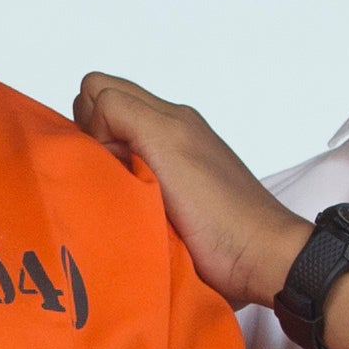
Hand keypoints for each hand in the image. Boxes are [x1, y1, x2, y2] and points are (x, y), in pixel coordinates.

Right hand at [73, 72, 303, 308]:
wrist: (258, 258)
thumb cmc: (217, 208)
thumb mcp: (166, 140)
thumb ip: (124, 113)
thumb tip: (95, 128)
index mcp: (166, 116)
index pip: (99, 90)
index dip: (90, 119)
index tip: (107, 156)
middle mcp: (166, 135)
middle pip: (103, 116)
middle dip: (92, 140)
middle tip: (112, 176)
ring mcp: (169, 168)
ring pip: (111, 150)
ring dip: (104, 167)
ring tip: (122, 197)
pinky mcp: (169, 200)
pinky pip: (127, 180)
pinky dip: (120, 190)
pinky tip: (132, 212)